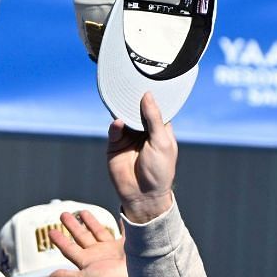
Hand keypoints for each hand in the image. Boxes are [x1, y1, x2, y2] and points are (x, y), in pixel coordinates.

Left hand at [48, 210, 132, 276]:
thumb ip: (67, 276)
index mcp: (87, 262)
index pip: (69, 249)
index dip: (60, 240)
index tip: (50, 231)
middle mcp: (98, 255)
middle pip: (81, 237)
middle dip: (72, 226)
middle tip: (63, 214)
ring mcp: (112, 249)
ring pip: (98, 232)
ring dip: (90, 222)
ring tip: (81, 211)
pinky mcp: (126, 244)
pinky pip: (122, 230)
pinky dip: (121, 223)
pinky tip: (117, 214)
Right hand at [107, 92, 177, 223]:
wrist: (142, 196)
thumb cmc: (159, 171)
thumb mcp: (161, 142)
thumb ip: (154, 119)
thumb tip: (148, 95)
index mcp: (160, 128)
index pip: (155, 107)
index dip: (152, 97)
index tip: (148, 81)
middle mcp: (144, 130)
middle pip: (137, 109)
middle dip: (134, 100)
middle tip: (132, 85)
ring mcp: (129, 137)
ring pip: (124, 116)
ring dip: (123, 109)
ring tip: (123, 100)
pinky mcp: (115, 144)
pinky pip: (114, 130)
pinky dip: (116, 125)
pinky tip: (119, 123)